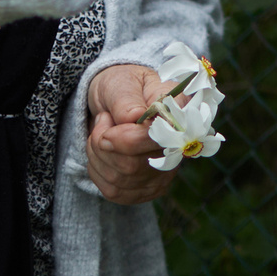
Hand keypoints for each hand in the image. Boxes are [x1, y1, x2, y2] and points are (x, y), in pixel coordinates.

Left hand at [84, 63, 174, 205]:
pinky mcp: (148, 189)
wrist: (115, 100)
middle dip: (104, 144)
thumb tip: (134, 117)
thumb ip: (126, 100)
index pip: (158, 140)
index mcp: (178, 113)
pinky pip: (114, 192)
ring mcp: (165, 173)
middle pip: (134, 166)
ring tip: (102, 132)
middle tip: (102, 120)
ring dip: (98, 155)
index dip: (127, 139)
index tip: (106, 120)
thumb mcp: (120, 83)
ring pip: (120, 181)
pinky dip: (98, 171)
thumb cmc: (121, 87)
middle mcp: (178, 147)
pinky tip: (102, 152)